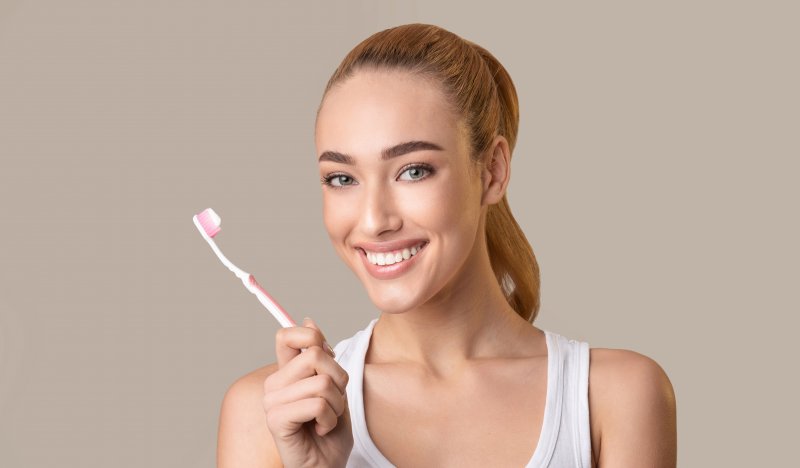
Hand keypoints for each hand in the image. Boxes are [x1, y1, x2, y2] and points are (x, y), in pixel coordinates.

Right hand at [263, 318, 352, 467]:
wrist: (326, 466)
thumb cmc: (330, 432)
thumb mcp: (333, 386)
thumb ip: (321, 356)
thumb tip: (308, 320)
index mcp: (286, 373)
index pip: (288, 335)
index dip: (314, 338)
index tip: (328, 360)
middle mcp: (274, 383)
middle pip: (315, 355)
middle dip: (338, 380)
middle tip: (333, 402)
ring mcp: (272, 401)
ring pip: (322, 382)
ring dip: (337, 405)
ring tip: (327, 419)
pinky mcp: (276, 420)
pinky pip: (316, 404)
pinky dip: (329, 419)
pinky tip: (320, 430)